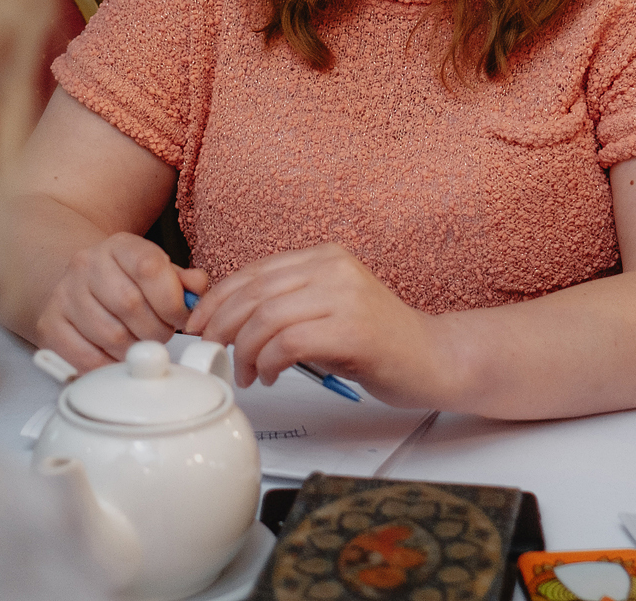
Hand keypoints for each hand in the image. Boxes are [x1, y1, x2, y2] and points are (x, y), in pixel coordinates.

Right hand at [35, 232, 208, 370]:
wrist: (79, 285)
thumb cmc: (127, 282)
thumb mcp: (158, 271)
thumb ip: (184, 281)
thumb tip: (197, 289)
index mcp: (119, 245)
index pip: (150, 267)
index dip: (173, 301)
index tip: (182, 317)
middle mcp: (86, 264)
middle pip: (130, 305)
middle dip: (158, 330)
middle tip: (162, 334)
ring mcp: (63, 295)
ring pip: (111, 335)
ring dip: (136, 350)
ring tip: (142, 345)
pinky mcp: (49, 326)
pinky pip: (86, 358)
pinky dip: (110, 366)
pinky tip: (120, 358)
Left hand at [185, 243, 456, 408]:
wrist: (435, 358)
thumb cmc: (380, 342)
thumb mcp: (328, 311)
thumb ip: (288, 305)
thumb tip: (228, 319)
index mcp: (326, 258)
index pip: (254, 272)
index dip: (218, 300)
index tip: (200, 326)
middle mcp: (334, 269)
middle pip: (254, 293)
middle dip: (221, 327)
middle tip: (212, 354)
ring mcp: (345, 297)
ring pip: (266, 317)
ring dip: (244, 351)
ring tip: (246, 373)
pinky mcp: (353, 330)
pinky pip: (288, 343)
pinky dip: (267, 363)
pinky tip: (269, 376)